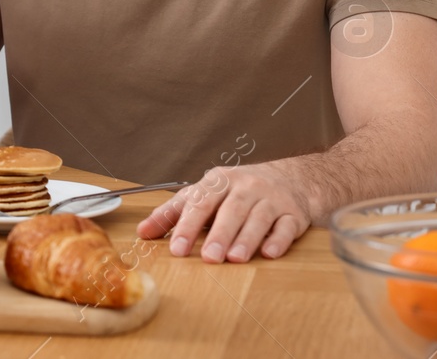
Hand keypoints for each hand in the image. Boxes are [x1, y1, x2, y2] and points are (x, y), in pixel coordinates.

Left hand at [135, 163, 312, 262]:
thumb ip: (173, 212)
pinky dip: (278, 240)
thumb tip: (143, 232)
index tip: (177, 248)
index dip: (187, 225)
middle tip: (208, 258)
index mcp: (219, 181)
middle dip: (219, 234)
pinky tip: (269, 253)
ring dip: (246, 239)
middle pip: (231, 210)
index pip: (200, 202)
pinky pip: (286, 227)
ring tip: (234, 259)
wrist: (291, 178)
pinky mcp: (293, 214)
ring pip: (258, 218)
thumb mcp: (204, 193)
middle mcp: (246, 187)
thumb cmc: (238, 190)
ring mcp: (272, 199)